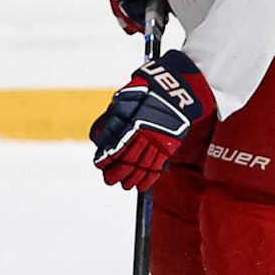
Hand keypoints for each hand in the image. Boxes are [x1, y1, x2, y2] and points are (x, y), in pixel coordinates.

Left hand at [89, 50, 213, 190]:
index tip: (100, 165)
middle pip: (128, 158)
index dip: (107, 158)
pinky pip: (159, 165)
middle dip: (117, 172)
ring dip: (132, 177)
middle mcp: (144, 133)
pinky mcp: (169, 144)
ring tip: (125, 185)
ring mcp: (158, 139)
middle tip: (109, 180)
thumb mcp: (124, 99)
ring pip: (143, 164)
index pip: (116, 145)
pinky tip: (143, 185)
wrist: (176, 88)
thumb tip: (98, 137)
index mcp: (131, 121)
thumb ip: (112, 119)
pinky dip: (150, 177)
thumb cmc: (146, 91)